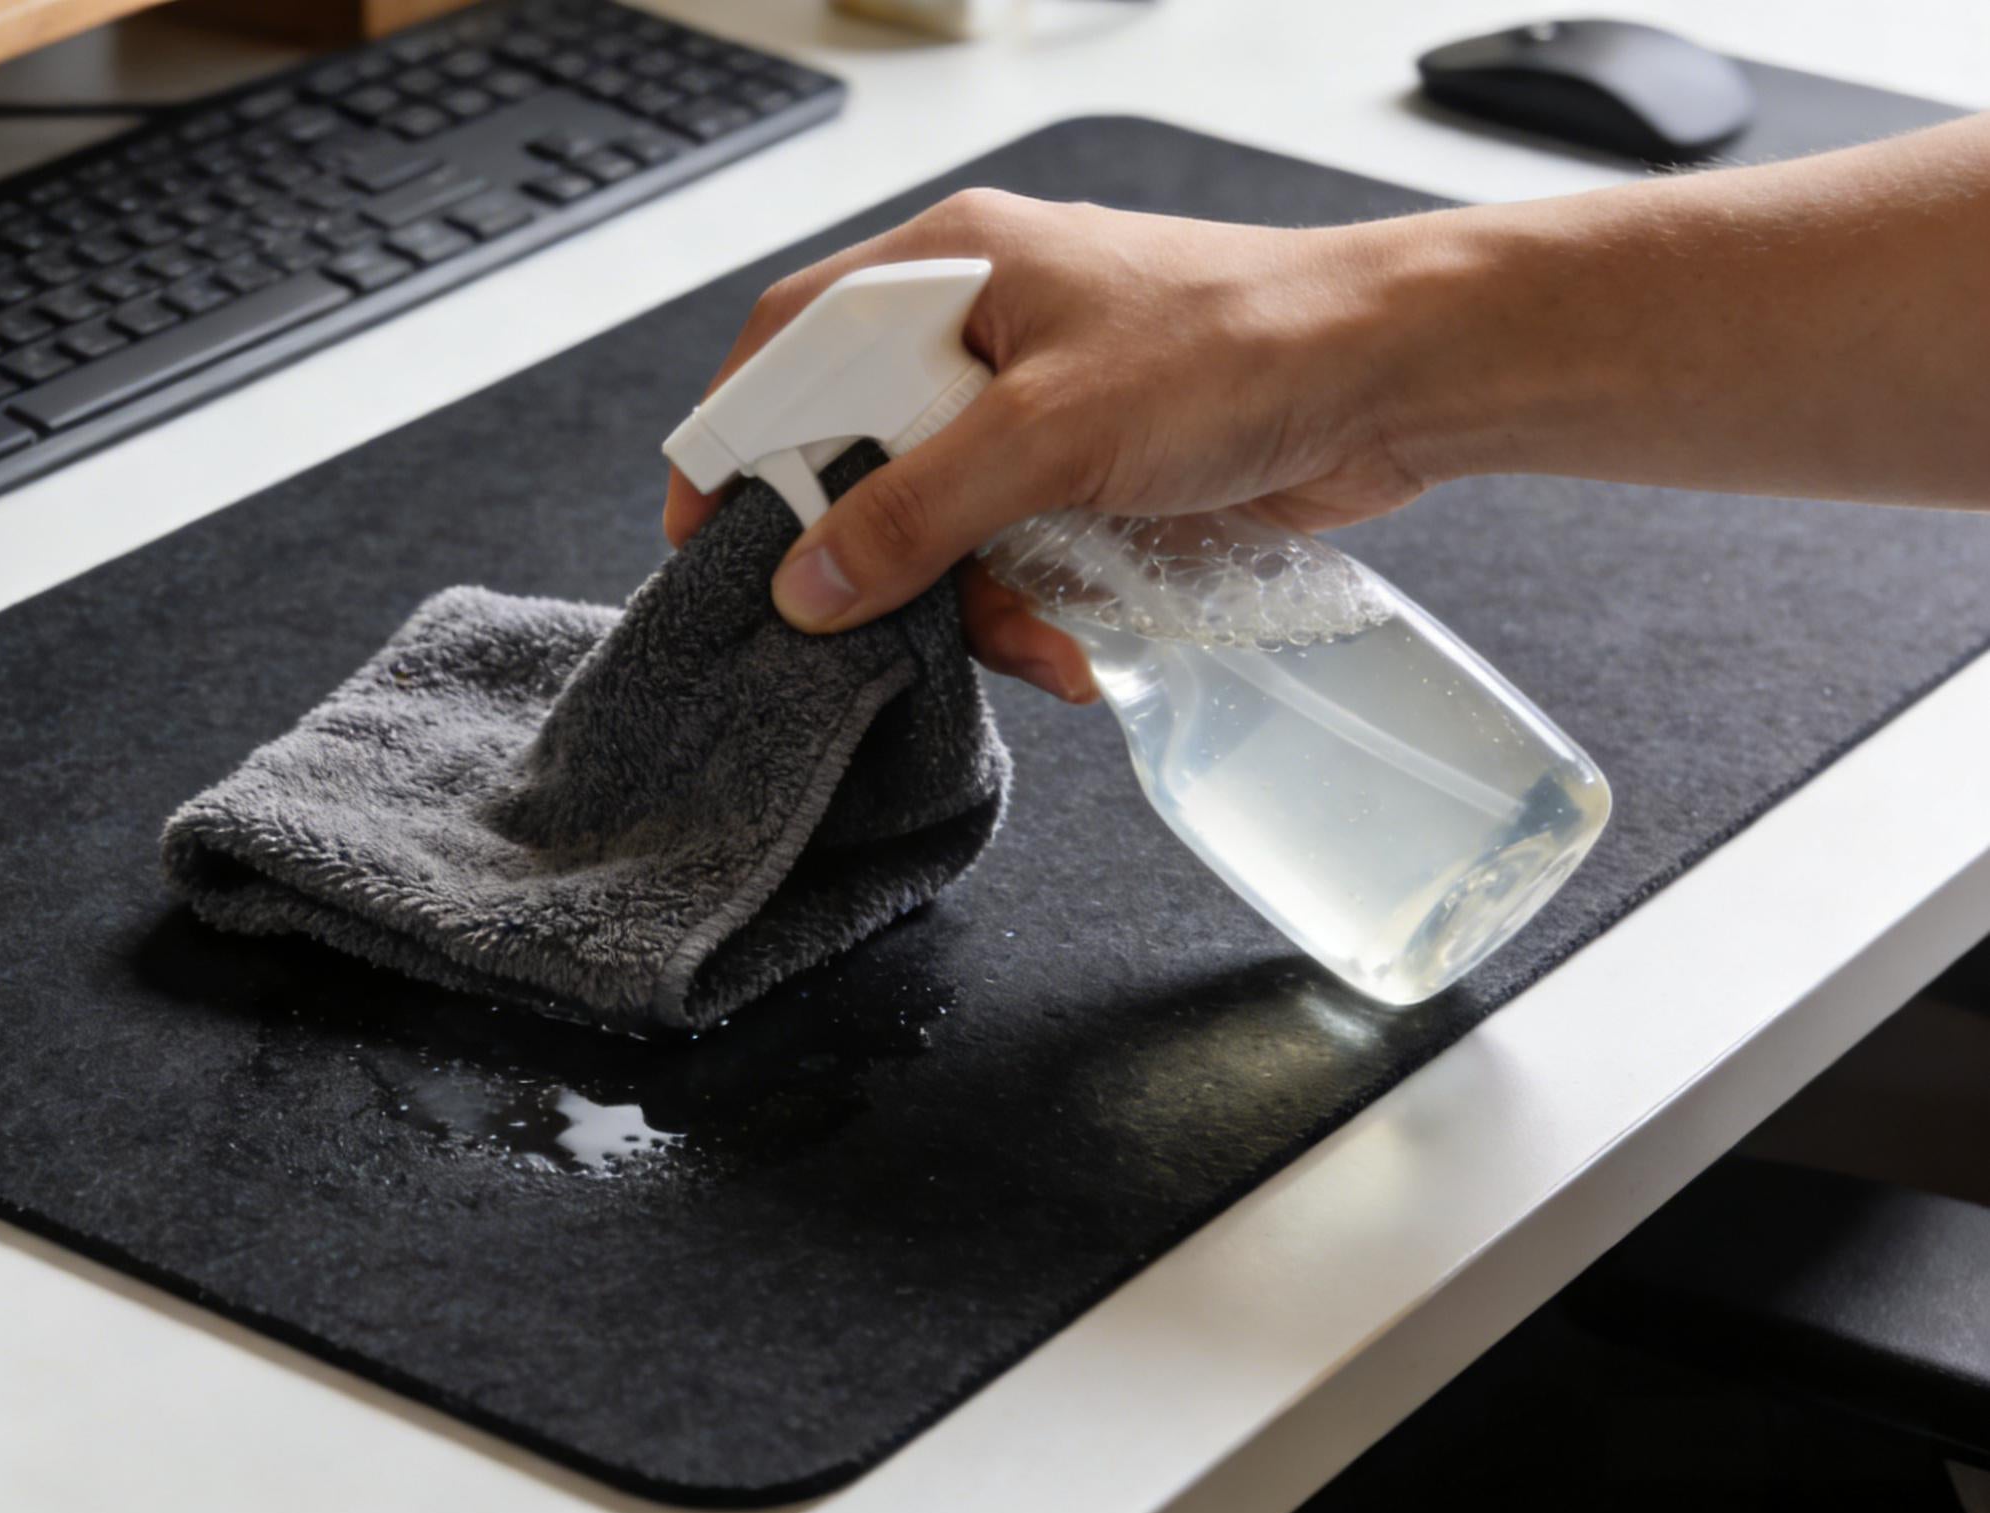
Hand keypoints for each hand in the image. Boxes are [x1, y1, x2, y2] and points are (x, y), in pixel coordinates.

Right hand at [664, 190, 1430, 703]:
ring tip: (1033, 633)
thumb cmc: (1248, 343)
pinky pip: (1018, 554)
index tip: (710, 536)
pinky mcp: (1094, 473)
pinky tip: (1078, 641)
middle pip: (862, 453)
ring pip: (942, 524)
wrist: (1401, 379)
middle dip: (882, 552)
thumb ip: (917, 510)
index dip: (739, 437)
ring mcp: (1042, 406)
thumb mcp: (1052, 434)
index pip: (792, 344)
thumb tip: (807, 580)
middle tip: (882, 618)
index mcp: (952, 271)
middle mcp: (986, 332)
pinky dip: (1035, 607)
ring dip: (972, 599)